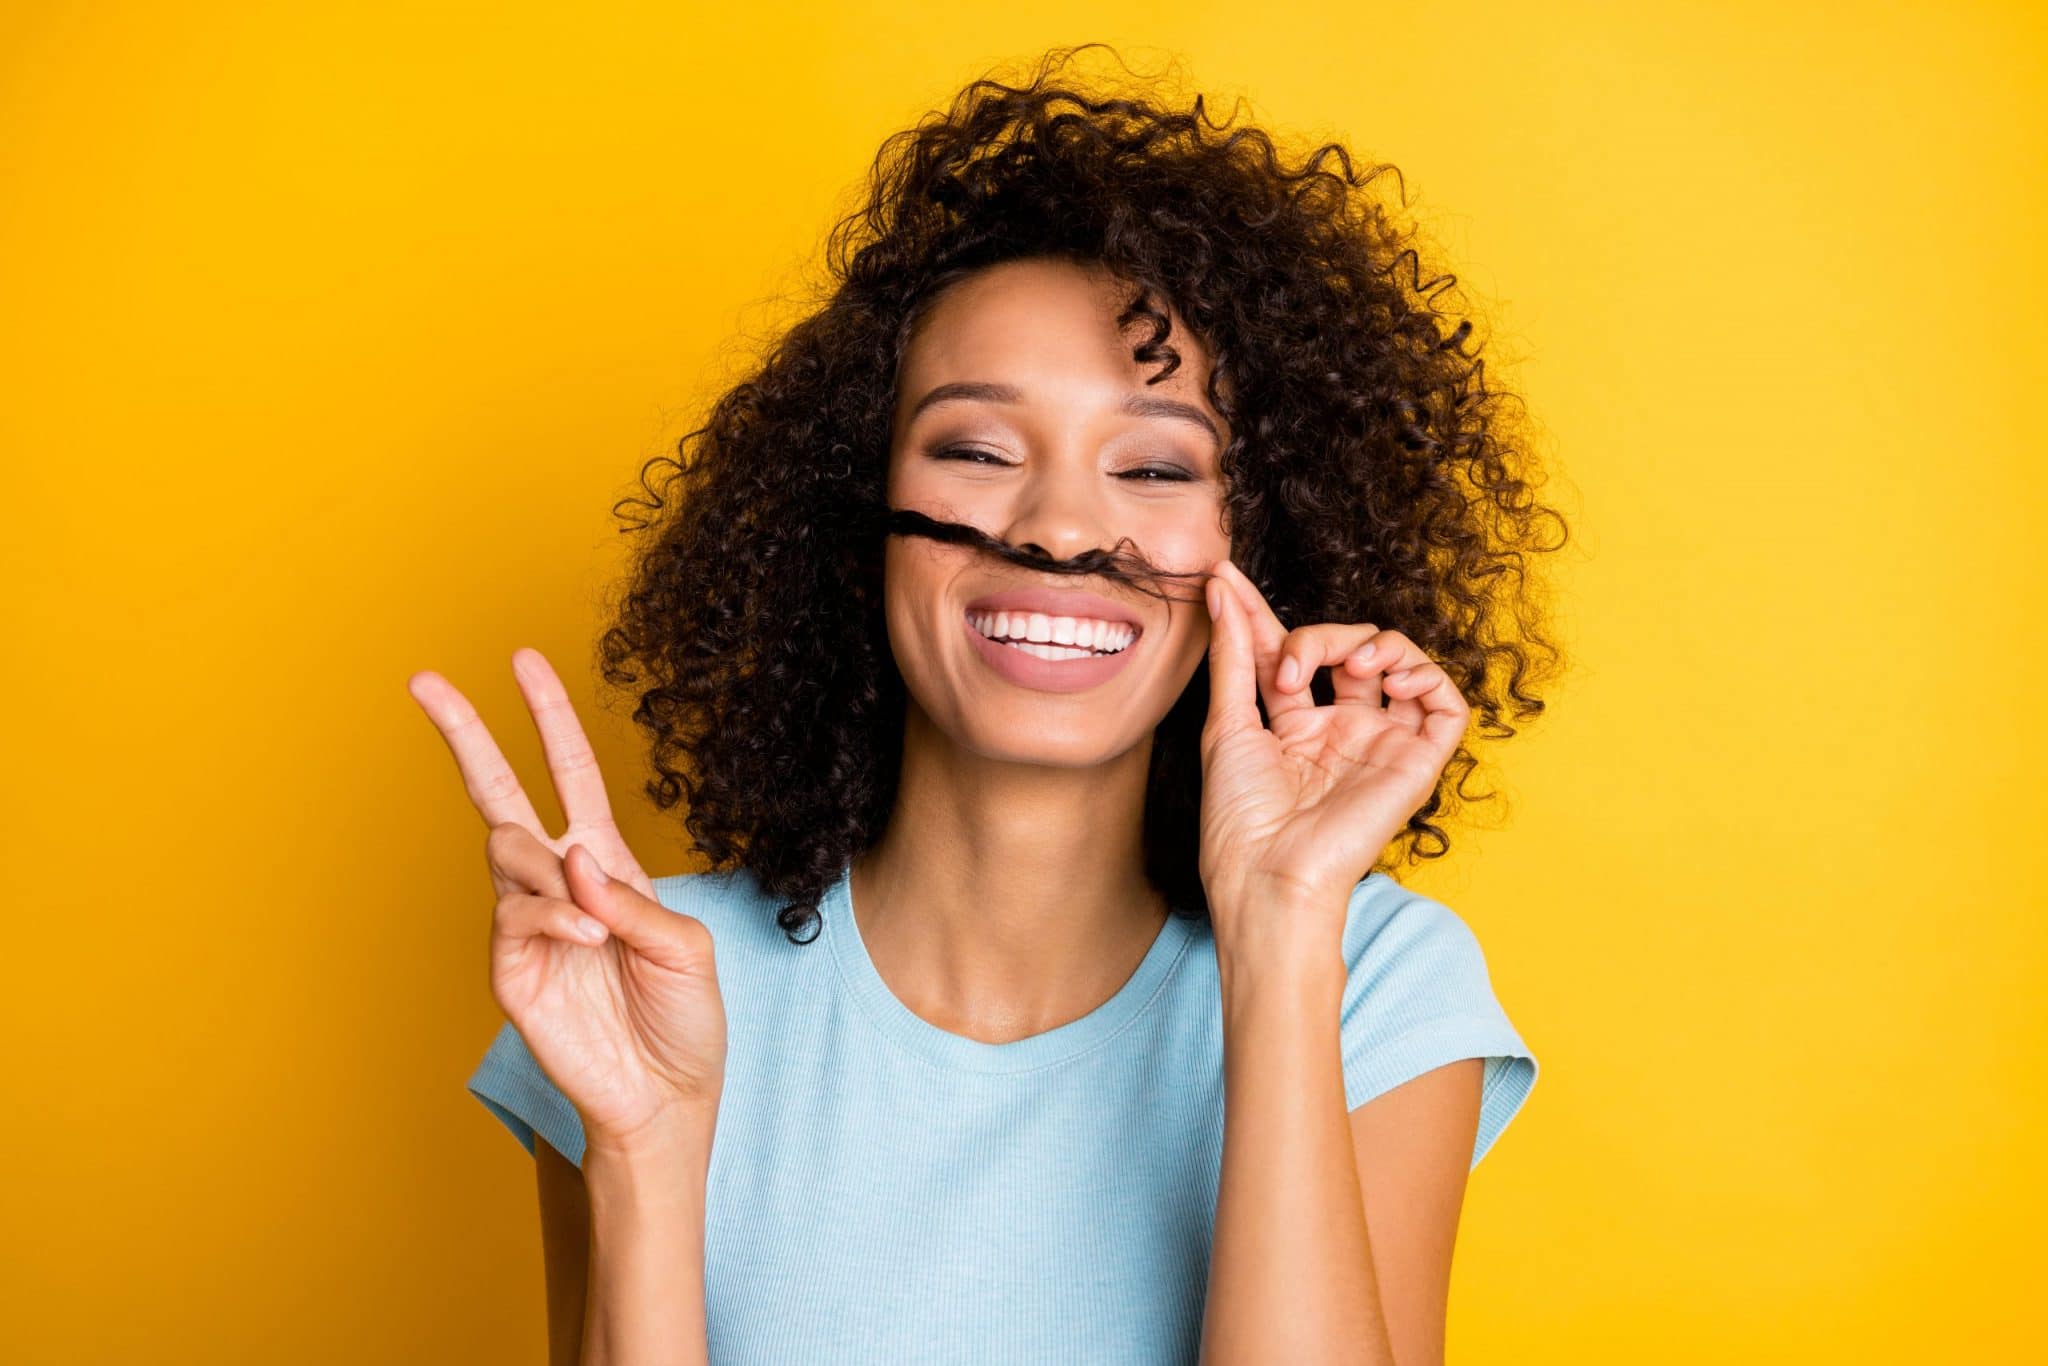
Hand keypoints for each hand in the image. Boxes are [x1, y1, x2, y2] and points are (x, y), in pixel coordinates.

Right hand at [408, 648, 726, 1147]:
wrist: (666, 1097)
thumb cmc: (684, 1020)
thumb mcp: (686, 948)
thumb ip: (633, 901)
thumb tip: (571, 862)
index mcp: (605, 864)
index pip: (568, 773)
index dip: (548, 717)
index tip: (521, 660)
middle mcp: (558, 884)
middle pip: (498, 792)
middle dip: (464, 733)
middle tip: (423, 680)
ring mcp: (526, 924)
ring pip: (508, 852)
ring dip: (553, 874)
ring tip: (597, 925)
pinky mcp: (509, 969)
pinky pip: (516, 915)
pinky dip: (556, 918)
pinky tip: (588, 942)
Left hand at [1196, 559, 1471, 929]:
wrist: (1270, 874)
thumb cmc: (1240, 817)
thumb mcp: (1226, 723)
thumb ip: (1232, 654)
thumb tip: (1220, 588)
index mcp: (1291, 726)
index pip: (1284, 651)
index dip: (1259, 613)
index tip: (1225, 576)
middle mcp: (1339, 730)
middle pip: (1344, 647)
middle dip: (1317, 635)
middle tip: (1288, 663)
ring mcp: (1379, 744)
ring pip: (1398, 663)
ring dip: (1375, 643)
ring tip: (1350, 663)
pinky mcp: (1416, 763)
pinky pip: (1447, 706)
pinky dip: (1429, 678)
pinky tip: (1394, 679)